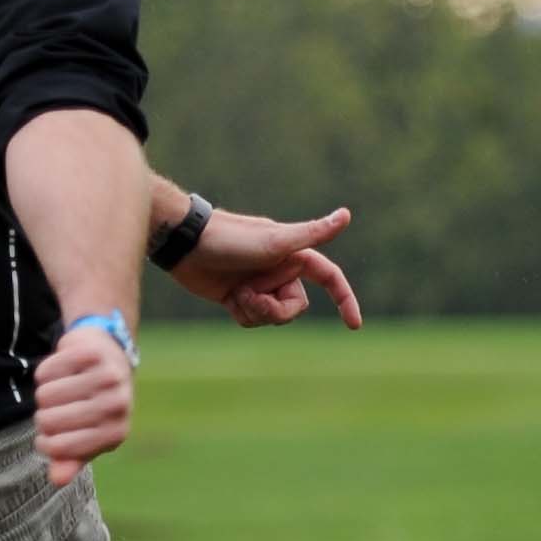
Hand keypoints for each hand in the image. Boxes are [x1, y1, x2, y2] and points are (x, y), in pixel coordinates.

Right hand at [31, 320, 133, 484]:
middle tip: (55, 409)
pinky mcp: (92, 353)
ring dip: (43, 393)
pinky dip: (46, 372)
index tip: (48, 438)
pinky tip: (62, 371)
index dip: (45, 443)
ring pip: (45, 395)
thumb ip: (71, 460)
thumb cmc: (94, 406)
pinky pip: (46, 370)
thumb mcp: (86, 437)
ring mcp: (108, 377)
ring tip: (59, 390)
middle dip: (43, 417)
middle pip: (48, 420)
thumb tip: (57, 480)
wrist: (111, 358)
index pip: (60, 447)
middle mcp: (117, 406)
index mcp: (116, 433)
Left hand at [168, 205, 360, 329]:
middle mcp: (281, 270)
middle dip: (275, 310)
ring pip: (273, 317)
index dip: (345, 300)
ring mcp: (261, 285)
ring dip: (255, 311)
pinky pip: (253, 320)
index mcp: (295, 256)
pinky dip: (242, 315)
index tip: (354, 325)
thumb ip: (313, 233)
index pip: (330, 278)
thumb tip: (346, 215)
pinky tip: (228, 299)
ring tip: (237, 293)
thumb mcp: (275, 241)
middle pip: (295, 308)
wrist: (186, 244)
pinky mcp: (241, 297)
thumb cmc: (231, 238)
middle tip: (252, 296)